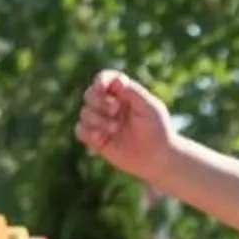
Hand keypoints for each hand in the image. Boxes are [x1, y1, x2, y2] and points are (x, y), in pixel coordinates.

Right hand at [75, 69, 174, 185]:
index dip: (100, 80)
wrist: (158, 159)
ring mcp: (103, 123)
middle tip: (115, 110)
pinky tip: (101, 139)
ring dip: (97, 119)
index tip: (102, 87)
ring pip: (84, 112)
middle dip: (99, 101)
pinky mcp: (97, 140)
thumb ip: (133, 92)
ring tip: (114, 129)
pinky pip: (80, 130)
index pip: (105, 79)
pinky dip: (87, 133)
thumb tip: (116, 81)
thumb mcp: (150, 108)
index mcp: (124, 94)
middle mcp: (110, 106)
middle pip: (89, 94)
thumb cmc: (158, 131)